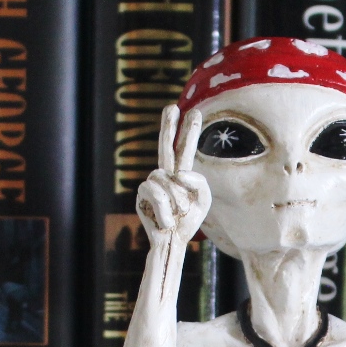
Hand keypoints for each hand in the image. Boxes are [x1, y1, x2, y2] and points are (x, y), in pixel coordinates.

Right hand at [136, 104, 210, 248]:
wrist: (173, 240)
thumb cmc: (188, 220)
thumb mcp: (203, 201)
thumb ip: (199, 182)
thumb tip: (178, 173)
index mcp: (182, 174)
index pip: (185, 149)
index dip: (188, 131)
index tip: (194, 111)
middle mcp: (166, 174)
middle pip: (165, 146)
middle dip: (169, 126)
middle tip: (171, 106)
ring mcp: (152, 182)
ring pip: (166, 180)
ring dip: (177, 200)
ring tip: (178, 215)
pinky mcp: (142, 194)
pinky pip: (156, 193)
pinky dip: (165, 210)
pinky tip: (167, 222)